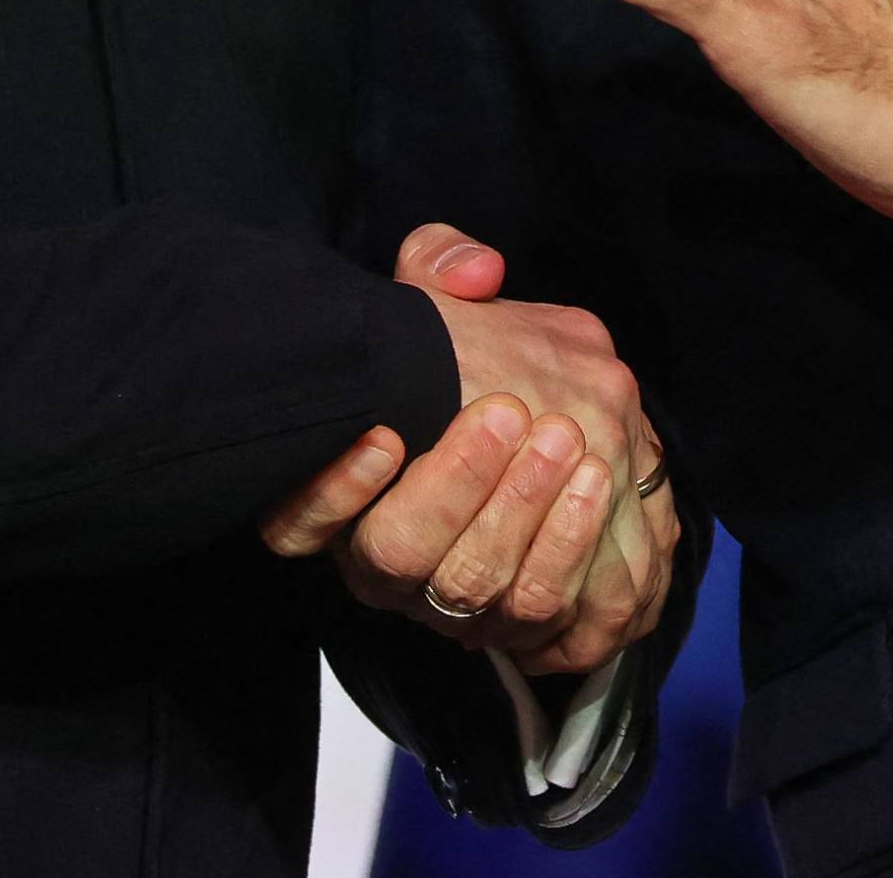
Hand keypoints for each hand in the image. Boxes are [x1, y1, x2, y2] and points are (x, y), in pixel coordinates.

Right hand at [258, 224, 679, 672]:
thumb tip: (473, 272)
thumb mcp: (450, 298)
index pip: (295, 526)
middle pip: (397, 555)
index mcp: (345, 495)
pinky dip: (571, 556)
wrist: (557, 427)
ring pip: (471, 591)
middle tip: (510, 413)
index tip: (383, 436)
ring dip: (522, 516)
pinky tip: (597, 488)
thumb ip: (441, 267)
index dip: (332, 493)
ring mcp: (449, 603)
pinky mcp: (525, 624)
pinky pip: (544, 617)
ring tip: (568, 442)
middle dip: (459, 486)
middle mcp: (383, 563)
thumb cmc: (481, 362)